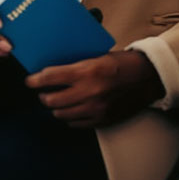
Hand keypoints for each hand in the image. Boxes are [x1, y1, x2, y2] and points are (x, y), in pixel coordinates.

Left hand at [26, 51, 164, 127]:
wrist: (149, 78)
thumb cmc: (124, 63)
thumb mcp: (98, 56)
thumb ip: (77, 64)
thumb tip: (56, 68)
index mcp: (87, 71)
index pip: (51, 77)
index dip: (35, 80)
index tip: (30, 81)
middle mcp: (89, 92)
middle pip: (51, 100)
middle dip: (43, 95)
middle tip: (43, 91)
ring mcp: (95, 109)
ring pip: (61, 114)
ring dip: (56, 107)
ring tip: (56, 101)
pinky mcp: (102, 120)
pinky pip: (76, 124)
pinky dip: (70, 117)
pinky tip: (71, 110)